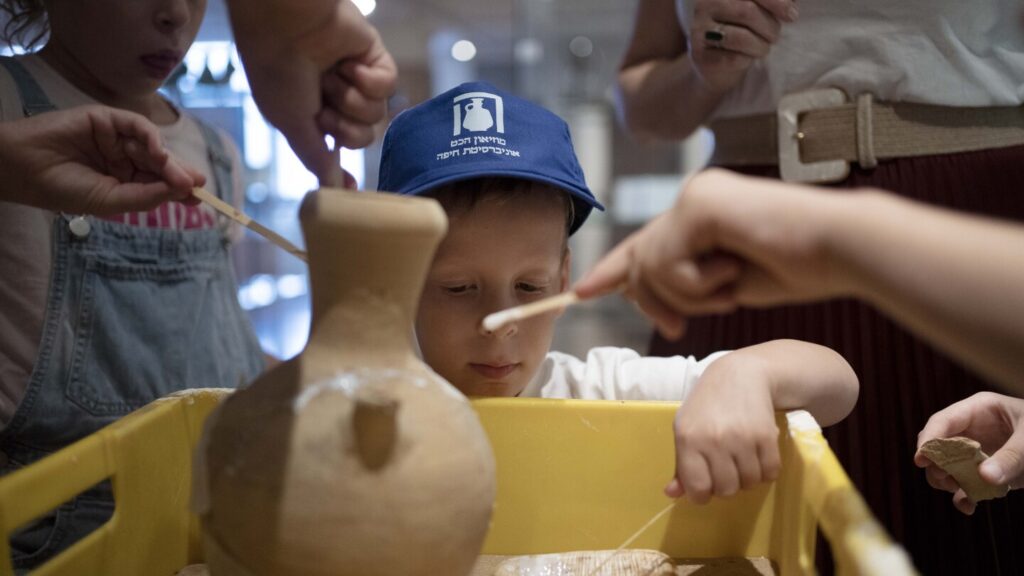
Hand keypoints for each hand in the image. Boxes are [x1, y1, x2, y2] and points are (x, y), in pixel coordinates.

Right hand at [0, 105, 203, 213]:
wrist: (24, 168)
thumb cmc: (63, 188)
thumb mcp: (111, 200)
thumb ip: (146, 196)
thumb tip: (183, 189)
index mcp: (120, 179)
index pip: (156, 182)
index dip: (178, 187)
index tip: (199, 196)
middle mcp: (120, 157)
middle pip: (158, 163)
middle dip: (178, 173)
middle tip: (197, 184)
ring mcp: (113, 136)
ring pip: (150, 146)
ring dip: (166, 160)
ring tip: (178, 175)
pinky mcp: (105, 118)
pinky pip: (136, 125)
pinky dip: (151, 137)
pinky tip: (157, 153)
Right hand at [231, 0, 396, 186]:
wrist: (286, 24)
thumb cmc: (278, 71)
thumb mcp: (291, 123)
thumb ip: (315, 157)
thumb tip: (332, 188)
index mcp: (311, 113)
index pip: (338, 147)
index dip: (344, 166)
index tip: (352, 187)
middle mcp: (336, 97)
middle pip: (363, 137)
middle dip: (343, 126)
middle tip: (322, 106)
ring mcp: (357, 77)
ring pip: (377, 114)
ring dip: (350, 98)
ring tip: (330, 76)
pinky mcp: (374, 57)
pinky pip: (388, 85)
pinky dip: (367, 78)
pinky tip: (348, 63)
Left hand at [575, 169, 845, 339]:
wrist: (840, 251)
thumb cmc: (797, 268)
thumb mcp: (724, 281)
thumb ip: (684, 280)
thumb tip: (633, 288)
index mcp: (700, 212)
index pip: (644, 244)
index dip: (611, 270)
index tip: (582, 292)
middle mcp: (692, 198)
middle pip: (640, 262)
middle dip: (653, 303)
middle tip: (677, 327)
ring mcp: (695, 196)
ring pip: (651, 266)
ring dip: (687, 296)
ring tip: (729, 286)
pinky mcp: (700, 204)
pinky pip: (668, 262)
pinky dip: (696, 283)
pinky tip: (733, 268)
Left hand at [665, 350, 780, 502]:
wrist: (739, 375)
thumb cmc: (707, 405)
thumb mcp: (685, 429)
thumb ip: (681, 464)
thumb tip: (671, 494)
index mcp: (687, 439)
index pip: (697, 487)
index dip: (701, 495)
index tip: (706, 488)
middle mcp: (714, 440)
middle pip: (726, 489)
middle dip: (727, 486)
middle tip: (726, 470)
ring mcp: (742, 438)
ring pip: (749, 483)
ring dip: (747, 478)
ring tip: (742, 460)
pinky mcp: (766, 436)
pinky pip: (770, 472)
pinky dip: (766, 470)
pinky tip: (758, 456)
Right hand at [688, 0, 796, 92]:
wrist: (716, 65)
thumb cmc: (742, 30)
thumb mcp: (757, 10)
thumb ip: (772, 2)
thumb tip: (792, 4)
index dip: (775, 2)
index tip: (792, 15)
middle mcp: (704, 5)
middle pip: (747, 11)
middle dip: (770, 27)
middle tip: (775, 36)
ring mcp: (698, 31)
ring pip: (740, 37)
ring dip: (761, 45)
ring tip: (763, 48)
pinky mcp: (699, 55)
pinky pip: (732, 58)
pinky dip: (747, 60)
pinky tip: (746, 58)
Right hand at [915, 392, 1023, 514]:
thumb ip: (1011, 457)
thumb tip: (984, 477)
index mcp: (979, 409)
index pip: (943, 421)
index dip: (929, 439)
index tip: (921, 459)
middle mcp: (972, 429)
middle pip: (939, 445)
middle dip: (936, 464)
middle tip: (943, 479)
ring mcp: (978, 451)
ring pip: (947, 467)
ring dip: (948, 481)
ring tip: (959, 491)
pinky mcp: (986, 472)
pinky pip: (965, 484)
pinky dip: (964, 497)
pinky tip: (970, 506)